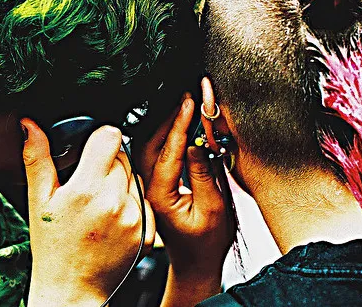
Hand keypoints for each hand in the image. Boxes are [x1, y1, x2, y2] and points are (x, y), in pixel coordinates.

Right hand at [21, 118, 154, 306]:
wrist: (72, 289)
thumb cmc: (53, 248)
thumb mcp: (39, 201)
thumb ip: (37, 158)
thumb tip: (29, 126)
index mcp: (87, 189)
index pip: (110, 137)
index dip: (100, 138)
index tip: (91, 148)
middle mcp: (115, 201)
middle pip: (123, 156)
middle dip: (107, 163)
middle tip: (89, 184)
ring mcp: (135, 218)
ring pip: (135, 177)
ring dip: (121, 182)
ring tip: (100, 203)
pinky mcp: (149, 232)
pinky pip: (145, 201)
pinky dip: (133, 203)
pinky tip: (113, 217)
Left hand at [142, 98, 234, 304]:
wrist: (195, 264)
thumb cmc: (206, 244)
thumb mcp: (214, 209)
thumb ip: (204, 174)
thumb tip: (197, 144)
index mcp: (159, 195)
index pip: (168, 151)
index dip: (179, 124)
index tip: (190, 103)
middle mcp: (148, 189)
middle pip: (151, 143)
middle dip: (169, 117)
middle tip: (187, 97)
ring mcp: (148, 187)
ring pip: (149, 147)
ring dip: (165, 124)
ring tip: (183, 105)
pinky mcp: (153, 185)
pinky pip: (154, 155)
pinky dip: (165, 137)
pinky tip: (179, 126)